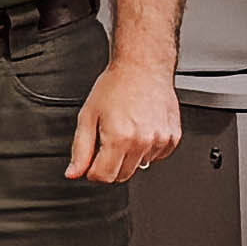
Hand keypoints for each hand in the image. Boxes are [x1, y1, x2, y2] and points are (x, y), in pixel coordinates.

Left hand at [71, 58, 183, 183]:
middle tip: (105, 142)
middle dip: (109, 165)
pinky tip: (140, 129)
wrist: (142, 68)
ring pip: (139, 166)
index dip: (91, 172)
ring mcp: (161, 141)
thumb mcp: (87, 117)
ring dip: (129, 156)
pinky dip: (146, 149)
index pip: (103, 177)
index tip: (90, 162)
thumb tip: (73, 173)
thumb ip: (80, 149)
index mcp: (119, 138)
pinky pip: (156, 156)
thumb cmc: (115, 87)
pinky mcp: (173, 138)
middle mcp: (143, 142)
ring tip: (124, 130)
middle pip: (121, 176)